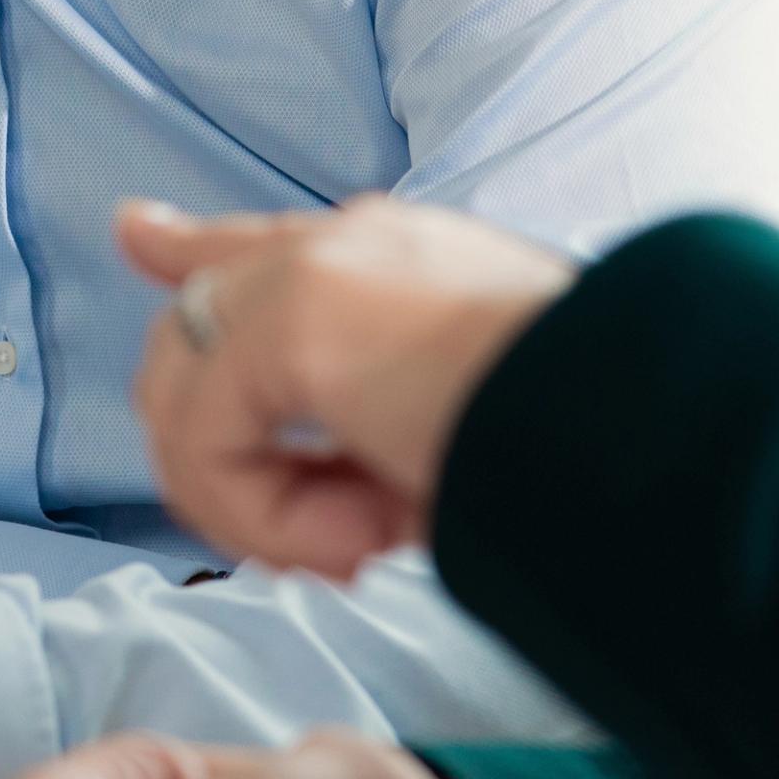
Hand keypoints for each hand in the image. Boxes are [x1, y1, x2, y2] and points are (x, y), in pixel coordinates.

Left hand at [119, 198, 573, 580]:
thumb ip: (368, 439)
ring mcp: (318, 269)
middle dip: (218, 456)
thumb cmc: (575, 457)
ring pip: (185, 403)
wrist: (643, 427)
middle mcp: (353, 243)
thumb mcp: (455, 443)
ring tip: (368, 546)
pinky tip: (362, 541)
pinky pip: (210, 447)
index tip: (136, 231)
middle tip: (342, 545)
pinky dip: (272, 522)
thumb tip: (319, 500)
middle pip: (193, 323)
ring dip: (263, 507)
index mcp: (399, 262)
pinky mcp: (295, 317)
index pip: (261, 242)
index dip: (190, 245)